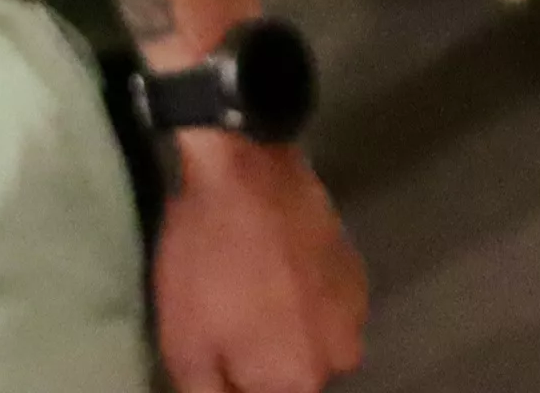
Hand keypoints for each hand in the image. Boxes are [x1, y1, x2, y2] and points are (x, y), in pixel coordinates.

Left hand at [151, 136, 366, 392]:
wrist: (244, 169)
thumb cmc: (208, 261)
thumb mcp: (184, 345)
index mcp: (297, 382)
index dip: (233, 375)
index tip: (218, 345)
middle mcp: (340, 357)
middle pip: (291, 375)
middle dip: (260, 357)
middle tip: (226, 316)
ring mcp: (355, 309)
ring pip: (310, 338)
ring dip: (284, 325)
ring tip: (249, 285)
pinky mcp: (355, 267)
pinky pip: (323, 301)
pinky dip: (301, 293)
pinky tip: (272, 264)